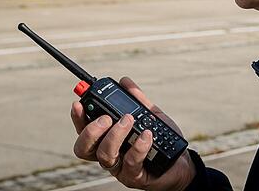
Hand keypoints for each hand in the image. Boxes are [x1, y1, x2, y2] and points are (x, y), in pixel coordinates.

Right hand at [70, 77, 196, 189]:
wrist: (180, 163)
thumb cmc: (161, 140)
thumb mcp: (150, 116)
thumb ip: (137, 101)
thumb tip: (125, 81)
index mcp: (108, 139)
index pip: (84, 130)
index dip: (78, 119)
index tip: (78, 103)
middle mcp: (110, 154)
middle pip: (84, 148)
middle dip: (91, 130)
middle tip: (106, 118)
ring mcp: (120, 168)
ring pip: (105, 155)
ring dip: (115, 135)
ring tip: (129, 120)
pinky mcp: (135, 176)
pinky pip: (131, 161)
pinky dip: (139, 145)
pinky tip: (147, 134)